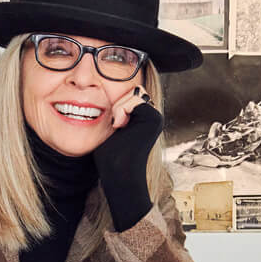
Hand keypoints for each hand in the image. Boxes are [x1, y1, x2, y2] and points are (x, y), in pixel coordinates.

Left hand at [93, 86, 163, 230]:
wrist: (117, 170)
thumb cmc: (110, 154)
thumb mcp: (111, 129)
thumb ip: (116, 113)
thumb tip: (105, 95)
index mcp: (143, 119)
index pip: (129, 95)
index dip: (116, 106)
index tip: (113, 125)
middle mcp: (152, 117)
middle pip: (132, 91)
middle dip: (118, 106)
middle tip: (116, 126)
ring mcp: (155, 117)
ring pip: (133, 94)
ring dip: (118, 109)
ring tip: (118, 127)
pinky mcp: (154, 118)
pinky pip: (134, 99)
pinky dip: (121, 111)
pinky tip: (120, 127)